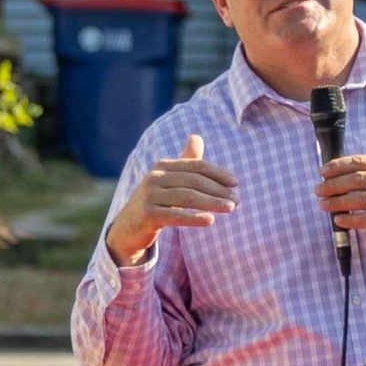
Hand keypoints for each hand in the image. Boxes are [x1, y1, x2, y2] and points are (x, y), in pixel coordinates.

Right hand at [106, 134, 236, 263]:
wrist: (128, 228)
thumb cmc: (155, 202)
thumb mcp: (169, 180)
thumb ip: (185, 162)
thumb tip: (197, 137)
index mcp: (163, 166)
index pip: (196, 166)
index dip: (217, 173)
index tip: (236, 182)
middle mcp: (154, 177)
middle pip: (193, 181)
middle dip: (218, 190)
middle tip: (237, 200)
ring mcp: (149, 195)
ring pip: (187, 197)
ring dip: (212, 203)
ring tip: (231, 209)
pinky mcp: (147, 214)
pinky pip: (175, 215)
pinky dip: (193, 218)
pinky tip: (210, 220)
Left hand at [314, 154, 365, 247]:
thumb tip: (332, 174)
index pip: (360, 162)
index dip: (338, 166)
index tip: (322, 172)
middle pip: (358, 180)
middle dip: (334, 185)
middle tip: (318, 190)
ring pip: (362, 199)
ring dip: (338, 202)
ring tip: (323, 205)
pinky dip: (351, 220)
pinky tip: (339, 219)